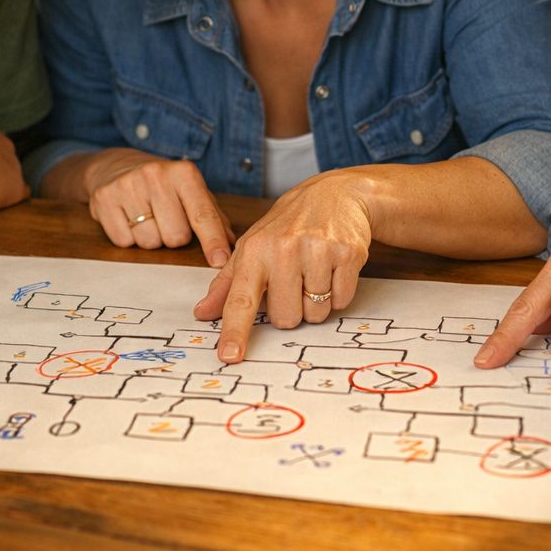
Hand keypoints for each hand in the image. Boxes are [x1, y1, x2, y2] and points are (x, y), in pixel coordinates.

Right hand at [82, 149, 234, 264]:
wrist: (116, 166)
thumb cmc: (163, 184)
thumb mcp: (191, 191)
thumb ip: (213, 217)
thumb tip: (230, 245)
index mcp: (184, 173)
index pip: (202, 214)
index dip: (212, 240)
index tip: (219, 260)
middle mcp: (156, 175)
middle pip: (176, 236)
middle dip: (175, 237)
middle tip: (167, 219)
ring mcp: (127, 186)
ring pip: (150, 242)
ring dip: (152, 238)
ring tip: (147, 217)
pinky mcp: (104, 199)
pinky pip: (124, 241)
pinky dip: (129, 238)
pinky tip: (129, 219)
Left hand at [193, 172, 371, 363]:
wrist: (335, 194)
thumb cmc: (289, 224)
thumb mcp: (253, 245)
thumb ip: (227, 283)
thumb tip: (203, 312)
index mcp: (254, 250)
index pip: (240, 299)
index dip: (234, 330)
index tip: (229, 356)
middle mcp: (283, 248)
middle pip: (286, 318)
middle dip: (292, 309)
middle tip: (296, 280)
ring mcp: (317, 250)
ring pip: (315, 313)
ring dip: (317, 302)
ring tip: (316, 271)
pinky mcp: (347, 253)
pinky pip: (341, 301)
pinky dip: (338, 292)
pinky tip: (334, 267)